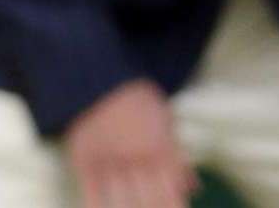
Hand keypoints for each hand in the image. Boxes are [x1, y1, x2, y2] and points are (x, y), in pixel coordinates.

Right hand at [63, 78, 194, 207]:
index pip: (170, 189)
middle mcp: (136, 159)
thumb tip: (194, 188)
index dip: (175, 206)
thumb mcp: (167, 123)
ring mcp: (110, 163)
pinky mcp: (84, 164)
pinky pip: (91, 194)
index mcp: (160, 149)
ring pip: (122, 201)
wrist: (100, 83)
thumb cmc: (140, 102)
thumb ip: (179, 159)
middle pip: (148, 200)